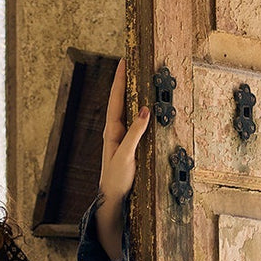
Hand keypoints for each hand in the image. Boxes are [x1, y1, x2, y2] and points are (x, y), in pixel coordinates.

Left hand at [96, 58, 150, 259]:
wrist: (113, 200)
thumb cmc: (116, 180)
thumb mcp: (126, 156)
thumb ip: (134, 134)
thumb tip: (145, 110)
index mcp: (111, 130)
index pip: (116, 99)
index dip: (120, 79)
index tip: (124, 60)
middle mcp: (116, 130)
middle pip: (122, 99)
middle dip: (127, 80)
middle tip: (134, 60)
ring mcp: (123, 137)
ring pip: (130, 109)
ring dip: (135, 93)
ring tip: (142, 75)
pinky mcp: (131, 144)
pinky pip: (137, 122)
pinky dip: (143, 110)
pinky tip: (149, 104)